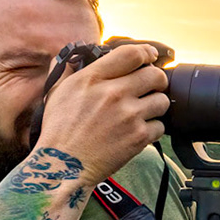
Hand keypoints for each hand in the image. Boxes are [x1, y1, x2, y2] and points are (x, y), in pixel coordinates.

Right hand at [33, 43, 168, 186]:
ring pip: (162, 100)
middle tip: (152, 86)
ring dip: (156, 105)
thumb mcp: (56, 93)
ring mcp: (128, 115)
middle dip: (157, 79)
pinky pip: (160, 126)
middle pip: (155, 75)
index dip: (147, 52)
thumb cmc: (58, 131)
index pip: (132, 54)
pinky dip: (153, 129)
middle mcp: (113, 94)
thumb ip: (66, 70)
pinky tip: (139, 130)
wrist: (63, 167)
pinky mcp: (138, 137)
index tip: (150, 55)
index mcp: (92, 79)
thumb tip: (69, 55)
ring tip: (144, 111)